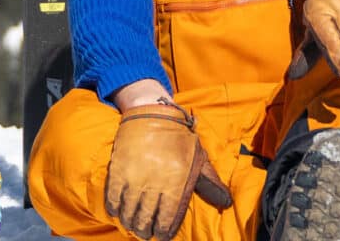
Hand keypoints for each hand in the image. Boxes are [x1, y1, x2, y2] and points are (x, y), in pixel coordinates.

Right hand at [105, 103, 232, 238]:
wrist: (153, 112)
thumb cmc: (179, 138)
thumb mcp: (199, 159)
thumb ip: (210, 183)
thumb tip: (226, 203)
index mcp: (177, 180)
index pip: (168, 216)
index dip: (164, 230)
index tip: (162, 236)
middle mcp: (154, 181)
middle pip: (146, 217)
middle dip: (146, 230)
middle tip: (146, 234)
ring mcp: (134, 176)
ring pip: (129, 211)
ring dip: (130, 223)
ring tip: (132, 227)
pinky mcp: (118, 169)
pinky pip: (113, 197)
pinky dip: (114, 208)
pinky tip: (116, 213)